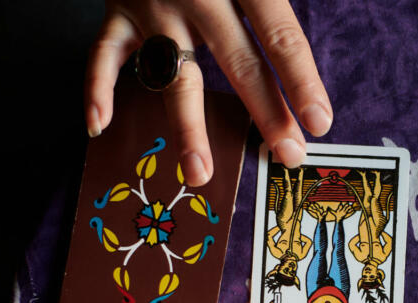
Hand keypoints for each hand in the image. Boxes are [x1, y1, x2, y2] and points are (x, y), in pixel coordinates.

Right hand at [86, 0, 332, 185]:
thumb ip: (275, 8)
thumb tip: (305, 61)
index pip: (279, 37)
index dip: (301, 81)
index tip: (319, 122)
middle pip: (238, 63)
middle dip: (266, 113)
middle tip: (288, 153)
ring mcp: (153, 4)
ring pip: (174, 74)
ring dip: (187, 127)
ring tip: (199, 171)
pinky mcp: (117, 10)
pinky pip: (103, 53)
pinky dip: (97, 87)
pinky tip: (99, 124)